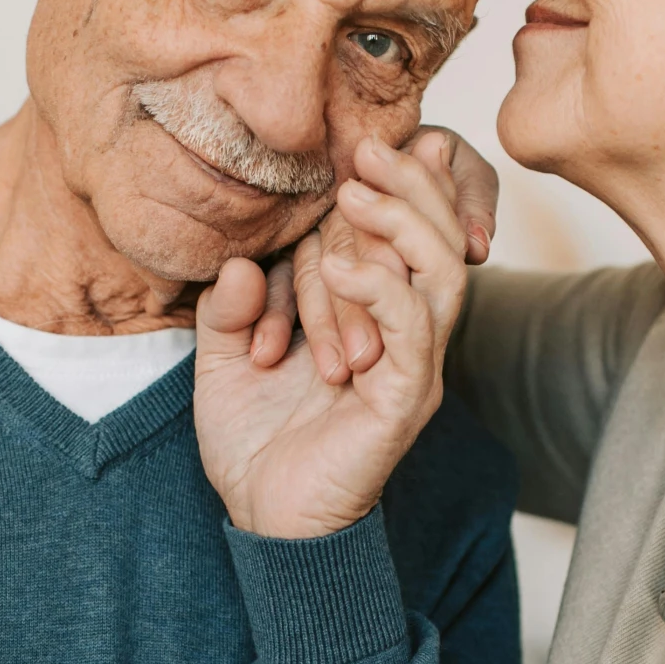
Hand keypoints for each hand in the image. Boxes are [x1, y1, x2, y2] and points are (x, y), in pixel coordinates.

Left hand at [195, 137, 469, 538]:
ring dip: (404, 224)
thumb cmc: (256, 444)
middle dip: (411, 186)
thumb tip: (237, 260)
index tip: (358, 141)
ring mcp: (411, 367)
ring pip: (441, 275)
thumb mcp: (223, 360)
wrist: (267, 523)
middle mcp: (407, 336)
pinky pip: (413, 333)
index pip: (408, 234)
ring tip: (355, 193)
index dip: (398, 185)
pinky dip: (384, 290)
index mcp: (376, 319)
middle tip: (366, 149)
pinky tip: (343, 266)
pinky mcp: (402, 400)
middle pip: (441, 241)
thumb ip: (229, 307)